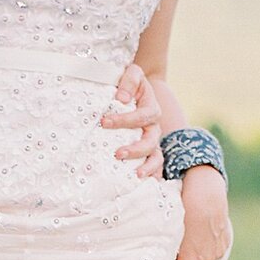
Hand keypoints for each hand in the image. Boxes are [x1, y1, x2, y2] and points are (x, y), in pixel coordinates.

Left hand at [100, 63, 162, 177]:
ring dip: (147, 166)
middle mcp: (153, 127)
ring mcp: (152, 140)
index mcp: (150, 108)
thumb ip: (129, 81)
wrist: (136, 88)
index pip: (141, 116)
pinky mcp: (147, 151)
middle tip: (117, 154)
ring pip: (156, 156)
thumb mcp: (131, 73)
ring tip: (135, 176)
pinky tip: (141, 185)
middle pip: (151, 140)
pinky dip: (152, 175)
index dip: (124, 120)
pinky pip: (155, 166)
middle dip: (136, 149)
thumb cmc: (130, 83)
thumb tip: (121, 99)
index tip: (104, 121)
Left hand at [176, 164, 231, 259]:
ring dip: (195, 256)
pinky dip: (205, 246)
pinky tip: (199, 234)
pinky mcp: (225, 243)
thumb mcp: (168, 235)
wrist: (205, 192)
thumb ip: (167, 254)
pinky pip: (212, 251)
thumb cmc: (182, 212)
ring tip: (187, 240)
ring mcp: (217, 253)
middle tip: (172, 253)